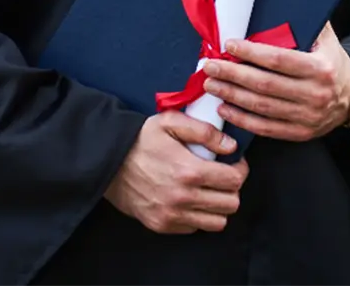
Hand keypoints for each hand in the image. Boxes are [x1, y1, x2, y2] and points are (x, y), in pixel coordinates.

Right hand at [104, 111, 248, 234]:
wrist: (109, 162)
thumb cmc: (142, 139)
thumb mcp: (170, 122)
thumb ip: (204, 131)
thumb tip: (231, 146)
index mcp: (189, 170)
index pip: (234, 180)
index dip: (240, 169)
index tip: (234, 162)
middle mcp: (183, 198)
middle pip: (231, 204)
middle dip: (232, 188)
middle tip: (223, 175)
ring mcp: (173, 215)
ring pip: (217, 222)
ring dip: (219, 206)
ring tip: (210, 189)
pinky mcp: (163, 226)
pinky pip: (195, 228)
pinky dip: (199, 215)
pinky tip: (191, 198)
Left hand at [202, 21, 349, 142]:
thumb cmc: (332, 62)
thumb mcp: (326, 39)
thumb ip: (305, 23)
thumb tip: (281, 0)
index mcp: (319, 68)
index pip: (279, 59)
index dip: (251, 53)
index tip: (229, 45)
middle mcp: (314, 94)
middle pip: (265, 84)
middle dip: (233, 74)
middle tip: (211, 65)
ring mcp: (307, 117)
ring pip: (262, 107)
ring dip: (232, 96)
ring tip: (212, 84)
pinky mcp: (300, 133)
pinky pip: (266, 129)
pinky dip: (243, 120)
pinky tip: (225, 109)